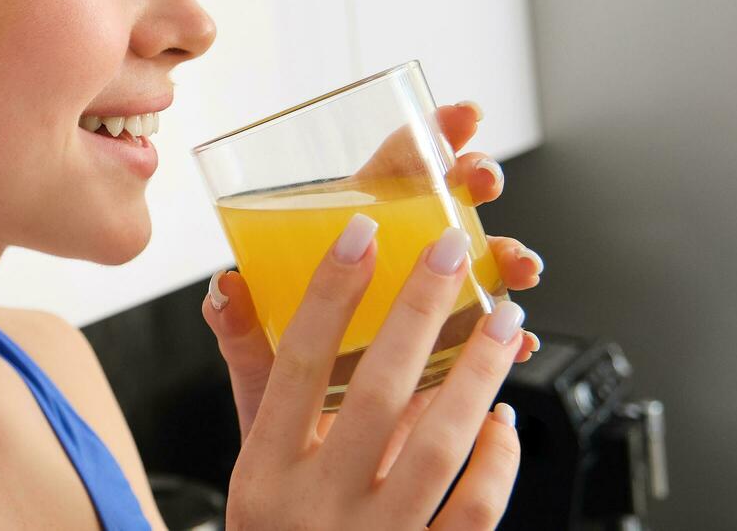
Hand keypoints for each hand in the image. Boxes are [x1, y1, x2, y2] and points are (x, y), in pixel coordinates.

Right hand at [201, 101, 540, 527]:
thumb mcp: (254, 463)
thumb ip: (252, 374)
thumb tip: (232, 285)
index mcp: (264, 474)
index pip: (295, 366)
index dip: (330, 294)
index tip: (364, 234)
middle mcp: (316, 509)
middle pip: (374, 395)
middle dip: (420, 313)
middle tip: (452, 251)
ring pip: (437, 448)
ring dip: (477, 374)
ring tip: (504, 319)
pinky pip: (474, 511)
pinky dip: (497, 461)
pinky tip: (503, 420)